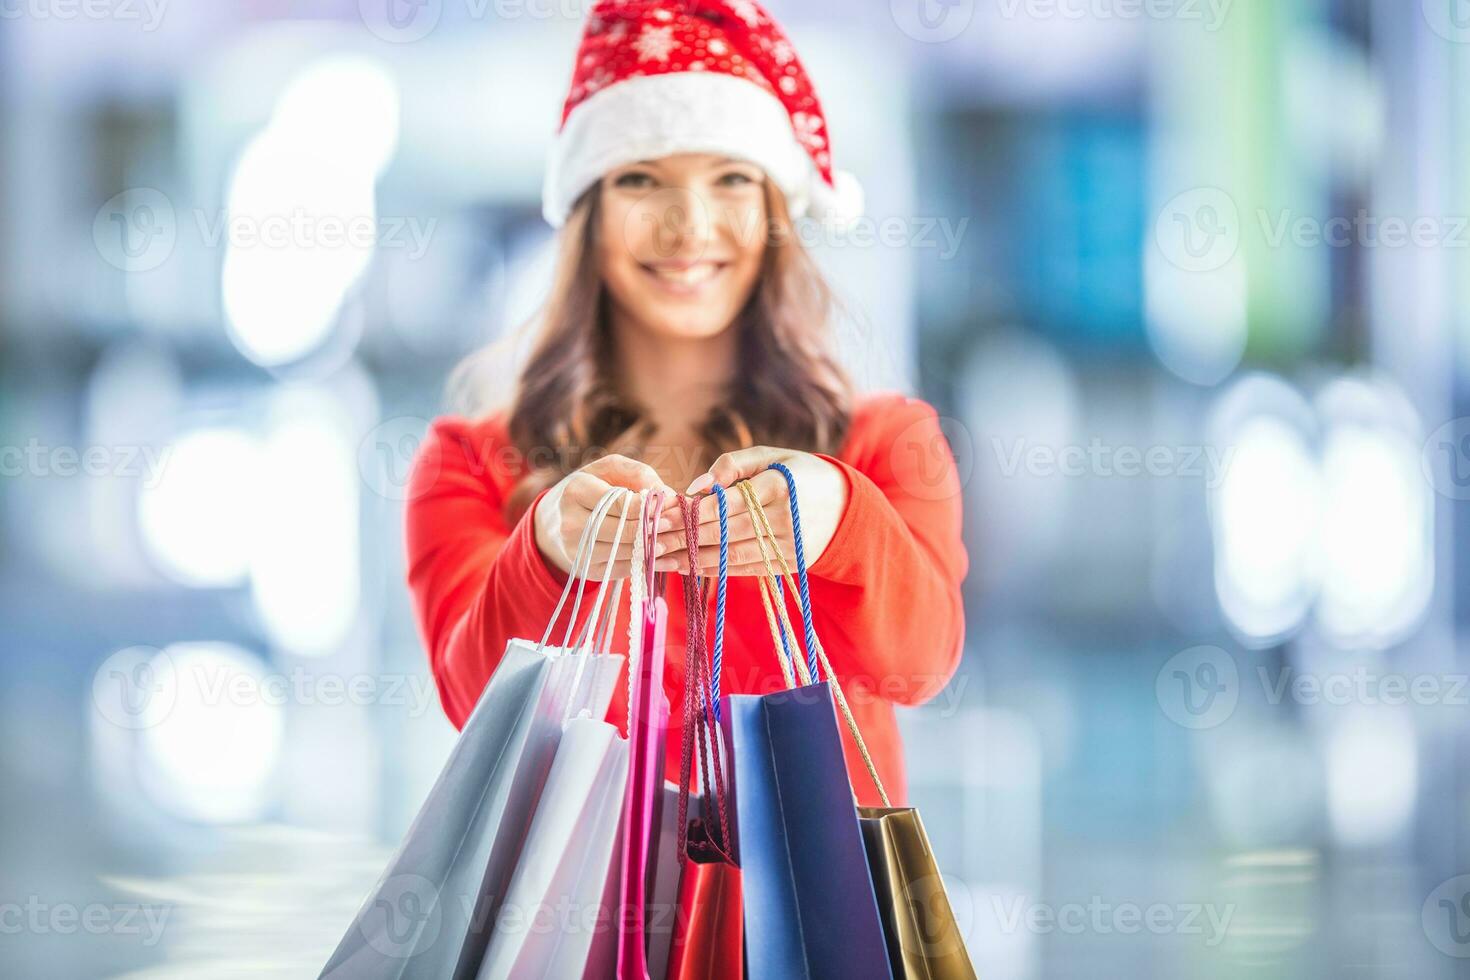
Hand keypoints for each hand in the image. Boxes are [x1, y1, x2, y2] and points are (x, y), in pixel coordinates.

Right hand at [534, 455, 675, 577]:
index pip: (618, 503)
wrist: (555, 522)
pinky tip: (667, 558)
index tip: (671, 505)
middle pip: (623, 531)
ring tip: (679, 541)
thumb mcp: (608, 470)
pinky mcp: (587, 570)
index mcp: (576, 491)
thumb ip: (638, 474)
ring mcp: (577, 551)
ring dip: (656, 549)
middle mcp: (571, 523)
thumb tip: (668, 496)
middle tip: (679, 525)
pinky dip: (648, 564)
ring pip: (625, 552)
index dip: (647, 506)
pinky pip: (623, 568)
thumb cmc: (591, 488)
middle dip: (655, 529)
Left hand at [653, 448, 847, 575]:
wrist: (845, 508)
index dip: (690, 512)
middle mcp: (783, 519)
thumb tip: (695, 487)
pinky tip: (684, 566)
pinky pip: (741, 569)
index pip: (727, 503)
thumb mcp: (772, 456)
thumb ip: (732, 464)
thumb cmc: (799, 474)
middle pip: (723, 532)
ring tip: (658, 557)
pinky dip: (711, 569)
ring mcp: (785, 546)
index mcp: (779, 485)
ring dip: (690, 558)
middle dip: (681, 537)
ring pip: (729, 556)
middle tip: (647, 540)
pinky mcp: (784, 565)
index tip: (658, 516)